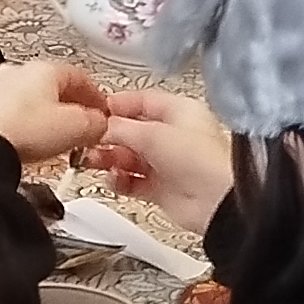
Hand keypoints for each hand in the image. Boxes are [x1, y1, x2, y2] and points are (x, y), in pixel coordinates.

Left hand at [0, 60, 109, 162]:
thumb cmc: (23, 130)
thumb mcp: (77, 128)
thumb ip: (96, 122)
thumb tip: (100, 123)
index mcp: (44, 68)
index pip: (79, 75)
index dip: (96, 95)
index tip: (102, 109)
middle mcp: (18, 72)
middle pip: (53, 86)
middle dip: (71, 106)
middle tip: (82, 124)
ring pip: (32, 100)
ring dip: (48, 116)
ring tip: (57, 137)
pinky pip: (13, 115)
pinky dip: (26, 125)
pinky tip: (30, 142)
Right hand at [89, 87, 234, 234]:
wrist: (215, 202)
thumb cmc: (200, 161)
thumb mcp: (152, 134)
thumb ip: (119, 128)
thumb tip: (98, 126)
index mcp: (179, 111)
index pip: (141, 101)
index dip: (116, 106)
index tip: (93, 112)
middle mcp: (173, 135)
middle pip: (131, 130)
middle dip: (108, 135)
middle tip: (88, 140)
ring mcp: (166, 162)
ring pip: (128, 156)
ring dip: (109, 158)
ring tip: (94, 161)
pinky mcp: (161, 187)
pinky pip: (132, 181)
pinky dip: (120, 180)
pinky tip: (114, 180)